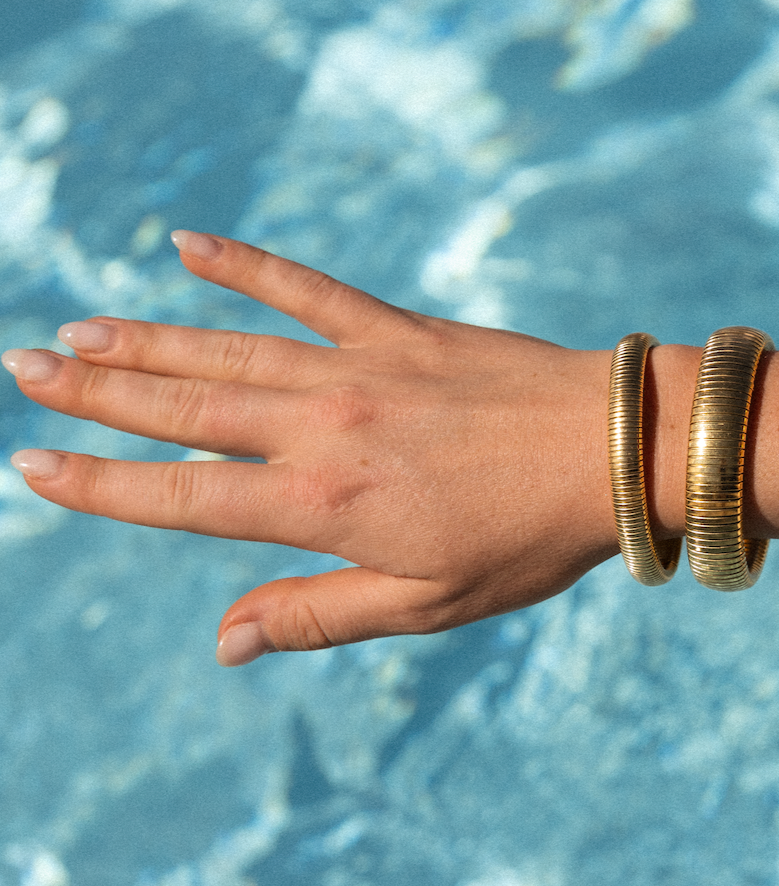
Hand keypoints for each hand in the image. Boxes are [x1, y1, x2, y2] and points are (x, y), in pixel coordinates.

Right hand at [3, 232, 618, 663]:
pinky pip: (306, 288)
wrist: (614, 450)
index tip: (35, 466)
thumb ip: (318, 614)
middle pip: (186, 410)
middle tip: (26, 368)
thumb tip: (223, 643)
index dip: (103, 485)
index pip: (184, 497)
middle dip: (99, 393)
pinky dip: (247, 265)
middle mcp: (323, 428)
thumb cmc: (527, 539)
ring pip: (227, 349)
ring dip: (148, 339)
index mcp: (323, 506)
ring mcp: (359, 367)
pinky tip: (190, 242)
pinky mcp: (399, 327)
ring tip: (81, 329)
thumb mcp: (426, 603)